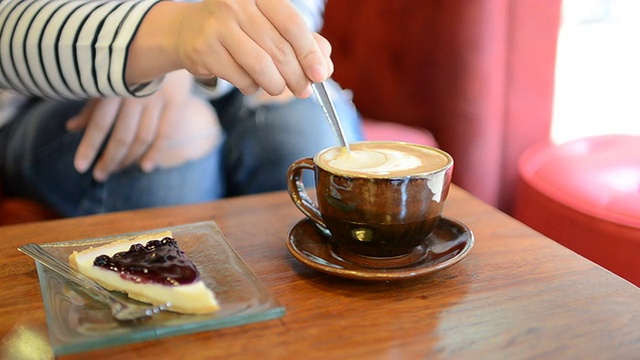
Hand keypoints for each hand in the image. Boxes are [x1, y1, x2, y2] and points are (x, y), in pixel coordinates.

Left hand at [67, 70, 220, 181]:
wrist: (169, 41)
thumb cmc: (131, 63)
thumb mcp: (107, 79)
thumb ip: (91, 105)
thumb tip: (70, 128)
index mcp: (113, 86)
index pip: (99, 124)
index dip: (89, 147)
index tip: (80, 167)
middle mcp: (134, 94)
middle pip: (122, 136)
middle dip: (109, 159)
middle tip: (99, 176)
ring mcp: (157, 99)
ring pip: (142, 138)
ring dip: (128, 159)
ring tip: (115, 170)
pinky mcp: (175, 102)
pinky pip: (165, 133)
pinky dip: (155, 152)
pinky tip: (145, 167)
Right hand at [127, 0, 332, 97]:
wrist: (189, 30)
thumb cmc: (240, 29)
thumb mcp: (270, 26)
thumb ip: (302, 42)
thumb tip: (324, 66)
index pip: (292, 25)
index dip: (309, 52)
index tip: (321, 75)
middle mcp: (237, 4)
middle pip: (278, 49)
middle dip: (296, 76)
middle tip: (304, 90)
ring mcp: (218, 25)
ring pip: (261, 67)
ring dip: (276, 85)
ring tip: (278, 88)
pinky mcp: (205, 49)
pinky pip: (240, 78)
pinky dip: (252, 87)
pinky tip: (251, 82)